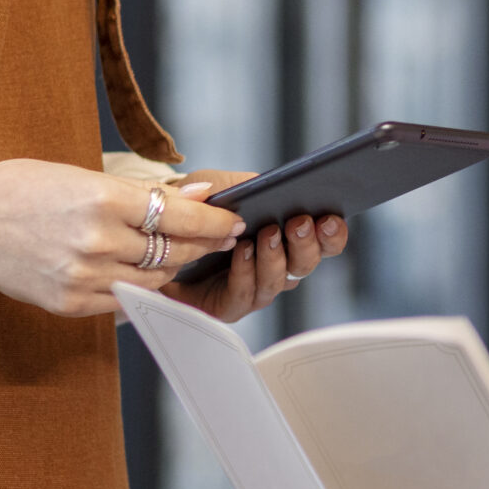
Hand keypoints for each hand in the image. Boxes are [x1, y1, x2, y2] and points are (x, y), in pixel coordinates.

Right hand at [0, 160, 242, 314]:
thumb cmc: (22, 188)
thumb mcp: (81, 176)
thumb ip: (137, 193)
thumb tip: (193, 196)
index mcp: (102, 199)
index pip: (180, 216)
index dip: (214, 223)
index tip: (234, 222)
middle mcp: (97, 240)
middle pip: (173, 251)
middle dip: (202, 246)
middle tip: (220, 239)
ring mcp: (82, 275)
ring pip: (153, 280)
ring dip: (172, 269)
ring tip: (181, 255)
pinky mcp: (69, 302)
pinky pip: (122, 300)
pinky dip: (137, 288)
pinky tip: (142, 274)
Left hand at [157, 170, 348, 322]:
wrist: (156, 239)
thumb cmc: (193, 211)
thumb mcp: (215, 187)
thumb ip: (239, 183)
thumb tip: (262, 183)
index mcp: (285, 237)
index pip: (323, 241)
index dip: (333, 234)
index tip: (330, 217)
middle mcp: (276, 266)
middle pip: (306, 265)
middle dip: (307, 244)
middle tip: (300, 223)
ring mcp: (254, 287)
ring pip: (279, 282)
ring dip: (275, 258)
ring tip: (268, 234)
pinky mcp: (228, 305)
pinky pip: (244, 295)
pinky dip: (246, 273)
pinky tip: (242, 252)